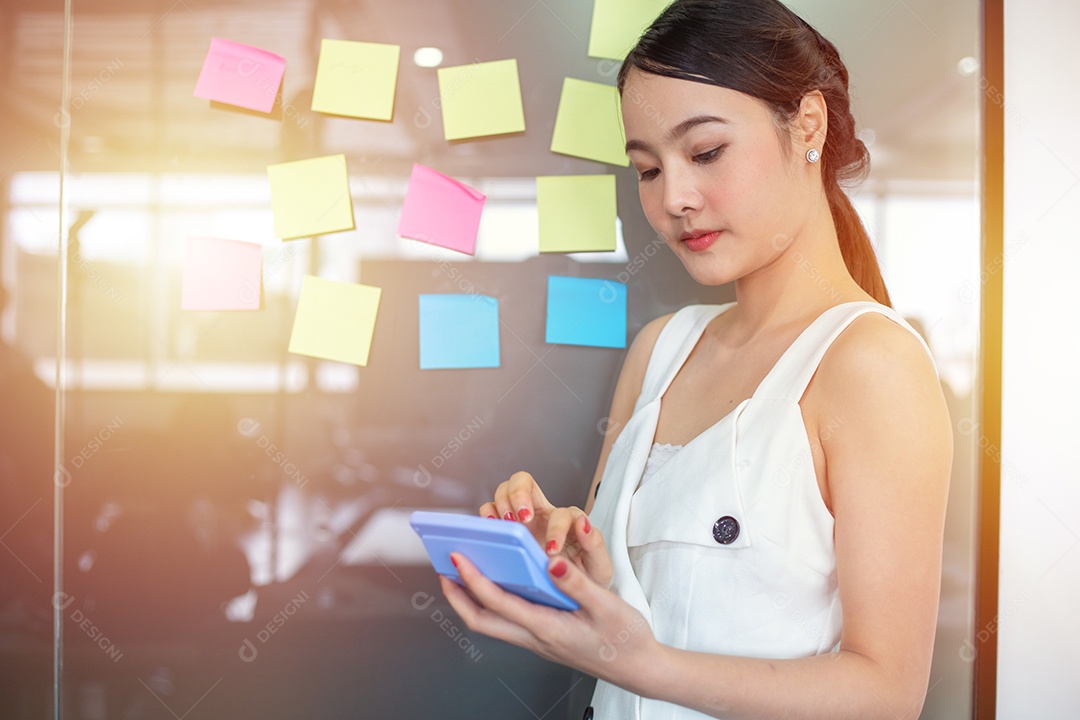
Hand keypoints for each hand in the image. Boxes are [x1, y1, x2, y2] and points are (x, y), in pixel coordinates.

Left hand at [439, 550, 658, 691]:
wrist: (640, 668)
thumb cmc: (626, 640)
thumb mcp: (606, 606)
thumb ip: (577, 583)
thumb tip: (551, 563)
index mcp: (547, 628)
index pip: (498, 603)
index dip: (473, 579)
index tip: (458, 558)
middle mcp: (536, 637)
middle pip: (481, 621)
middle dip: (457, 596)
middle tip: (443, 570)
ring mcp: (539, 641)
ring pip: (492, 623)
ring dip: (471, 600)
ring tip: (462, 575)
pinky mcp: (545, 638)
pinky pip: (508, 622)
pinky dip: (493, 603)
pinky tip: (500, 585)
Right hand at [480, 471, 611, 587]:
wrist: (572, 595)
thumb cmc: (585, 579)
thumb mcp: (599, 567)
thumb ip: (596, 544)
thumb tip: (583, 524)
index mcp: (568, 521)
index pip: (560, 513)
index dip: (556, 529)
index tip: (551, 551)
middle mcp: (543, 514)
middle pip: (524, 481)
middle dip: (519, 494)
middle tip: (521, 518)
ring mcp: (521, 520)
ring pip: (504, 491)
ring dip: (502, 503)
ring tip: (505, 524)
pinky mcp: (506, 530)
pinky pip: (489, 511)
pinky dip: (486, 516)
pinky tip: (491, 530)